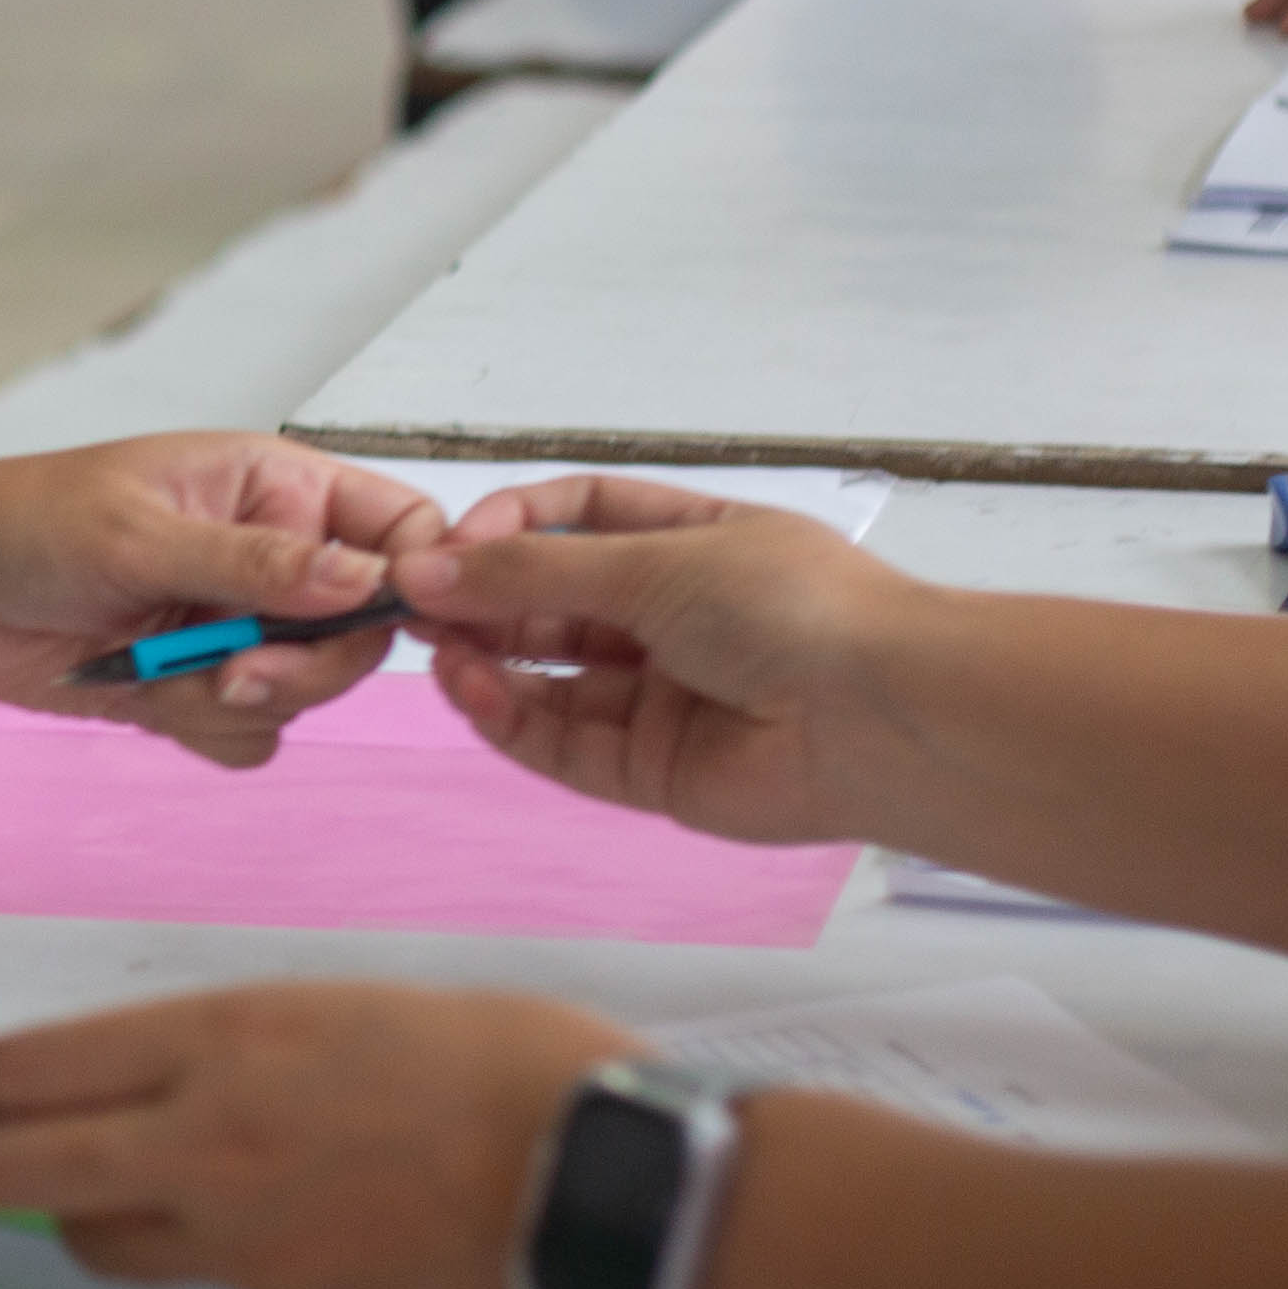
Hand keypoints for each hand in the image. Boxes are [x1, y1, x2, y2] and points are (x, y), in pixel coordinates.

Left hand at [0, 433, 447, 769]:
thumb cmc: (21, 525)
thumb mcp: (138, 535)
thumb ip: (253, 565)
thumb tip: (368, 581)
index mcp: (274, 487)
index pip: (398, 527)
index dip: (418, 577)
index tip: (399, 620)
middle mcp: (270, 558)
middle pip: (364, 632)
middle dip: (307, 665)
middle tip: (233, 671)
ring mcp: (236, 626)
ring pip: (305, 693)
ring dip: (239, 699)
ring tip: (159, 673)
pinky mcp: (197, 685)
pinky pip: (251, 735)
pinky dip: (203, 728)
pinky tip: (139, 695)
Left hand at [0, 983, 630, 1288]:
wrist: (612, 1191)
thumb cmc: (512, 1064)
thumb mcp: (356, 1010)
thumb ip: (251, 1050)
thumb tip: (189, 1080)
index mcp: (221, 1041)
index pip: (20, 1072)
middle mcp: (203, 1143)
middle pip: (9, 1175)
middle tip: (12, 1157)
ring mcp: (241, 1244)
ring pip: (96, 1246)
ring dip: (100, 1220)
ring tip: (164, 1191)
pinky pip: (217, 1284)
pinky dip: (229, 1260)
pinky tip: (311, 1231)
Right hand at [391, 478, 917, 850]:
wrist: (878, 718)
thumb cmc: (785, 609)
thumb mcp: (653, 564)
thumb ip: (534, 573)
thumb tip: (428, 569)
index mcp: (688, 544)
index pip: (580, 518)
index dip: (512, 526)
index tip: (451, 542)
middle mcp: (671, 617)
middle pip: (552, 602)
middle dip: (482, 600)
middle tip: (408, 605)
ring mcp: (660, 696)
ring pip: (548, 677)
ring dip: (486, 661)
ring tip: (436, 653)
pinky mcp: (650, 770)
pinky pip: (564, 744)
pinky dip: (512, 721)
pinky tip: (474, 694)